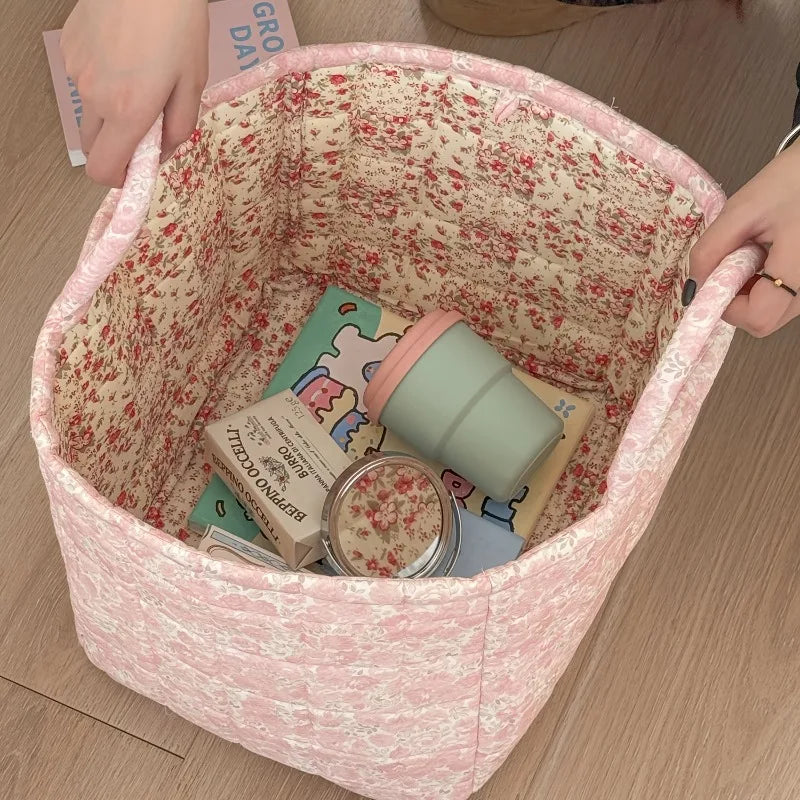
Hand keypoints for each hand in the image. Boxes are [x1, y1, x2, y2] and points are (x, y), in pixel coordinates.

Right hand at [61, 0, 208, 187]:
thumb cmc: (176, 24)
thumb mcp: (193, 85)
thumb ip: (178, 130)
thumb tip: (161, 153)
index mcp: (128, 112)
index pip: (103, 169)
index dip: (117, 179)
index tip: (135, 171)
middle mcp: (95, 96)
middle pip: (93, 145)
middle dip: (117, 147)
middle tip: (146, 126)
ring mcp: (77, 72)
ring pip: (92, 111)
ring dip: (113, 109)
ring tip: (142, 76)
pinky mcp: (70, 49)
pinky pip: (86, 80)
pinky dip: (104, 80)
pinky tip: (125, 54)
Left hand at [688, 141, 799, 336]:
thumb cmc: (793, 180)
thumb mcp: (741, 211)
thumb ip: (710, 251)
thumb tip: (693, 287)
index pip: (757, 318)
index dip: (727, 306)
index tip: (716, 280)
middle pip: (764, 321)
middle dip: (738, 298)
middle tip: (738, 260)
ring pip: (774, 312)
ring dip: (753, 292)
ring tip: (757, 251)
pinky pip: (785, 299)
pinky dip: (767, 285)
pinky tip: (769, 255)